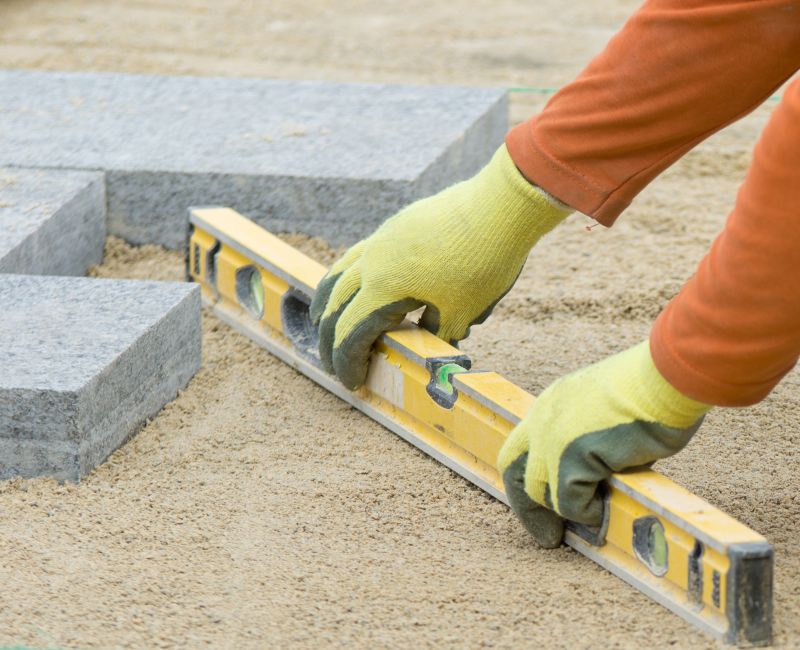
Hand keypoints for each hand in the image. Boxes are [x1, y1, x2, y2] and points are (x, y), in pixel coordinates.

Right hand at [309, 144, 570, 388]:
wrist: (501, 205)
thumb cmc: (483, 261)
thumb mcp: (461, 312)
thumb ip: (438, 335)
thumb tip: (431, 343)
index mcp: (382, 288)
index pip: (350, 334)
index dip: (347, 362)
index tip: (353, 384)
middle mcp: (372, 262)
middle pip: (334, 305)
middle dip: (330, 338)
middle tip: (335, 363)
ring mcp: (381, 240)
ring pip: (340, 274)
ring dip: (329, 302)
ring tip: (324, 320)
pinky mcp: (395, 226)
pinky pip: (358, 255)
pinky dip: (348, 277)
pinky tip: (359, 283)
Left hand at [497, 341, 709, 547]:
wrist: (667, 378)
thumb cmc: (656, 392)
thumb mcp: (609, 414)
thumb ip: (593, 444)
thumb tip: (600, 484)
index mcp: (553, 404)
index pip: (522, 445)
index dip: (527, 477)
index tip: (542, 503)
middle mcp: (544, 419)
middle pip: (515, 470)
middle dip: (528, 507)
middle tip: (548, 537)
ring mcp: (552, 438)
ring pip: (541, 491)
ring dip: (566, 511)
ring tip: (592, 522)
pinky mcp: (571, 458)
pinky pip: (570, 502)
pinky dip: (589, 513)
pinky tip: (610, 508)